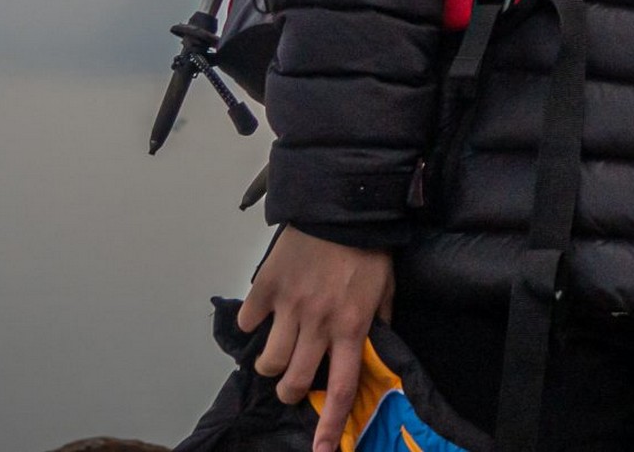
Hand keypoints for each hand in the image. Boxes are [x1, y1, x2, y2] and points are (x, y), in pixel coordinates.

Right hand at [237, 228, 394, 451]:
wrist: (343, 206)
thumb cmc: (369, 248)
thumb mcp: (385, 287)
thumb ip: (377, 320)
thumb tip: (370, 346)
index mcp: (352, 326)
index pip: (341, 386)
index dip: (330, 422)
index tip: (322, 450)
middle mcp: (319, 323)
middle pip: (293, 381)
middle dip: (290, 389)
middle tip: (293, 380)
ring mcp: (290, 307)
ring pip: (268, 360)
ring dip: (271, 362)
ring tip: (280, 348)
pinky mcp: (267, 288)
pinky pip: (248, 321)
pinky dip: (253, 322)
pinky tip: (265, 312)